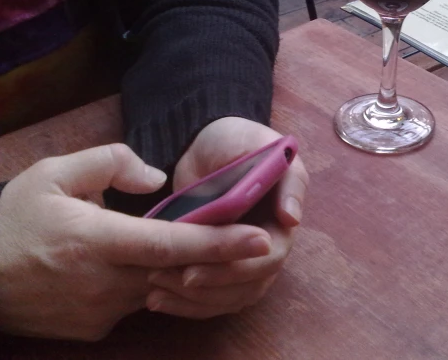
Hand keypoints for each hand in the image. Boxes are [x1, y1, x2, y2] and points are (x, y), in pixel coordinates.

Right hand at [0, 144, 271, 340]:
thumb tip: (157, 178)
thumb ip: (110, 162)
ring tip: (189, 245)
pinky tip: (137, 264)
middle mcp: (103, 282)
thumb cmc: (14, 220)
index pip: (170, 245)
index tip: (258, 239)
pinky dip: (148, 282)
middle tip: (248, 237)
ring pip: (160, 287)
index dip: (218, 243)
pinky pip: (137, 302)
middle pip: (177, 271)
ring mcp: (101, 312)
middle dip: (216, 258)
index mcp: (95, 241)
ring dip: (179, 267)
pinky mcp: (96, 328)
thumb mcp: (53, 173)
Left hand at [147, 117, 308, 317]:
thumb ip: (283, 176)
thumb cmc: (234, 141)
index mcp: (284, 216)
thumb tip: (292, 219)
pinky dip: (188, 305)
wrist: (205, 148)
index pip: (271, 255)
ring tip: (155, 293)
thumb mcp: (258, 145)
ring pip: (232, 297)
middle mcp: (271, 242)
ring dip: (197, 301)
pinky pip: (214, 298)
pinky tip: (156, 300)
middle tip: (173, 278)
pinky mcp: (222, 266)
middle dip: (212, 285)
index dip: (238, 266)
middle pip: (251, 283)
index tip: (196, 268)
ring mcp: (247, 257)